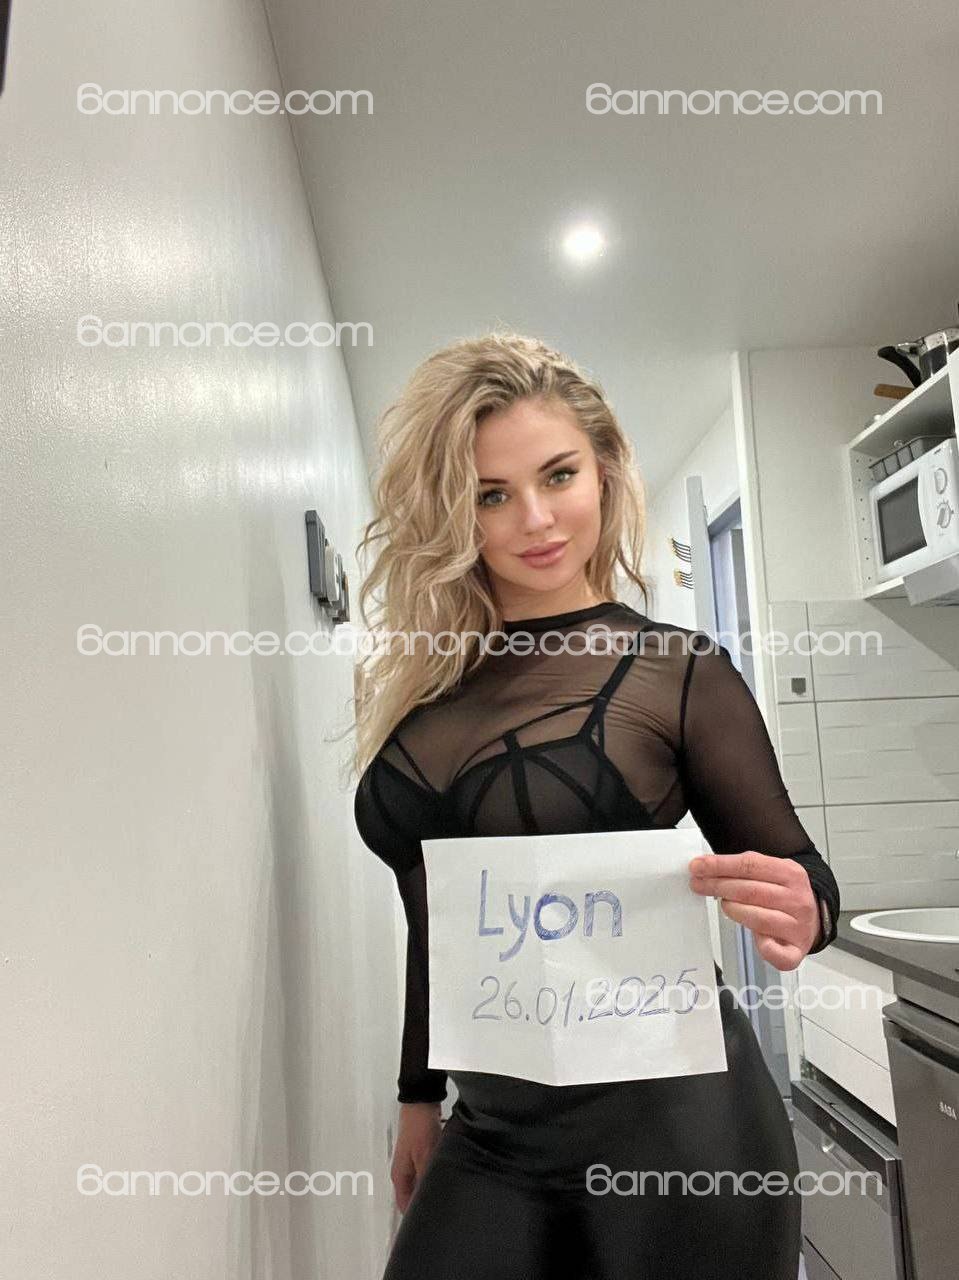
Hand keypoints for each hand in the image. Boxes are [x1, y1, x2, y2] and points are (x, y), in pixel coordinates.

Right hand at [391, 1102, 443, 1213]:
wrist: (421, 1100)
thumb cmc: (419, 1126)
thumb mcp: (425, 1157)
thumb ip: (426, 1180)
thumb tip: (429, 1201)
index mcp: (400, 1176)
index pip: (406, 1206)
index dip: (416, 1218)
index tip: (430, 1224)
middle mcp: (404, 1171)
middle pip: (413, 1196)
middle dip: (426, 1203)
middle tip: (443, 1210)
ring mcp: (412, 1161)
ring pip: (422, 1183)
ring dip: (432, 1187)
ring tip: (447, 1194)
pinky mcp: (421, 1152)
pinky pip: (428, 1171)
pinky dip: (436, 1174)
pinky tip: (447, 1174)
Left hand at [688, 850, 819, 970]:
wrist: (813, 918)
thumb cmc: (784, 895)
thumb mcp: (772, 871)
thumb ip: (745, 868)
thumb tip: (707, 866)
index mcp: (791, 873)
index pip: (750, 865)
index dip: (720, 865)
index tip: (697, 866)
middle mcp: (797, 900)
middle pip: (750, 891)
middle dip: (718, 886)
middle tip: (698, 884)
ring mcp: (798, 926)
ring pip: (759, 919)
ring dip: (734, 911)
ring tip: (723, 905)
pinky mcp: (796, 950)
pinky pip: (779, 953)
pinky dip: (765, 948)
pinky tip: (757, 940)